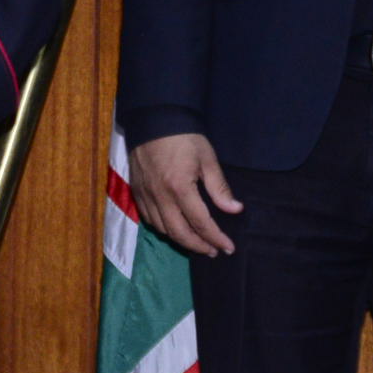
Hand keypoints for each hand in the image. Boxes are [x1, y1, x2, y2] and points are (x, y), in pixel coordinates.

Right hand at [126, 132, 240, 257]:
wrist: (153, 120)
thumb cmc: (184, 138)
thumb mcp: (207, 159)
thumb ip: (219, 188)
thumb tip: (235, 210)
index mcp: (180, 188)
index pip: (200, 223)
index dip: (216, 238)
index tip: (228, 247)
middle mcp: (160, 197)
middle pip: (179, 233)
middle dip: (199, 246)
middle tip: (214, 251)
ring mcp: (146, 196)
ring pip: (163, 230)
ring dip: (181, 240)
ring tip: (198, 242)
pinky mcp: (137, 192)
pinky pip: (150, 220)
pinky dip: (164, 229)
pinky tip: (175, 228)